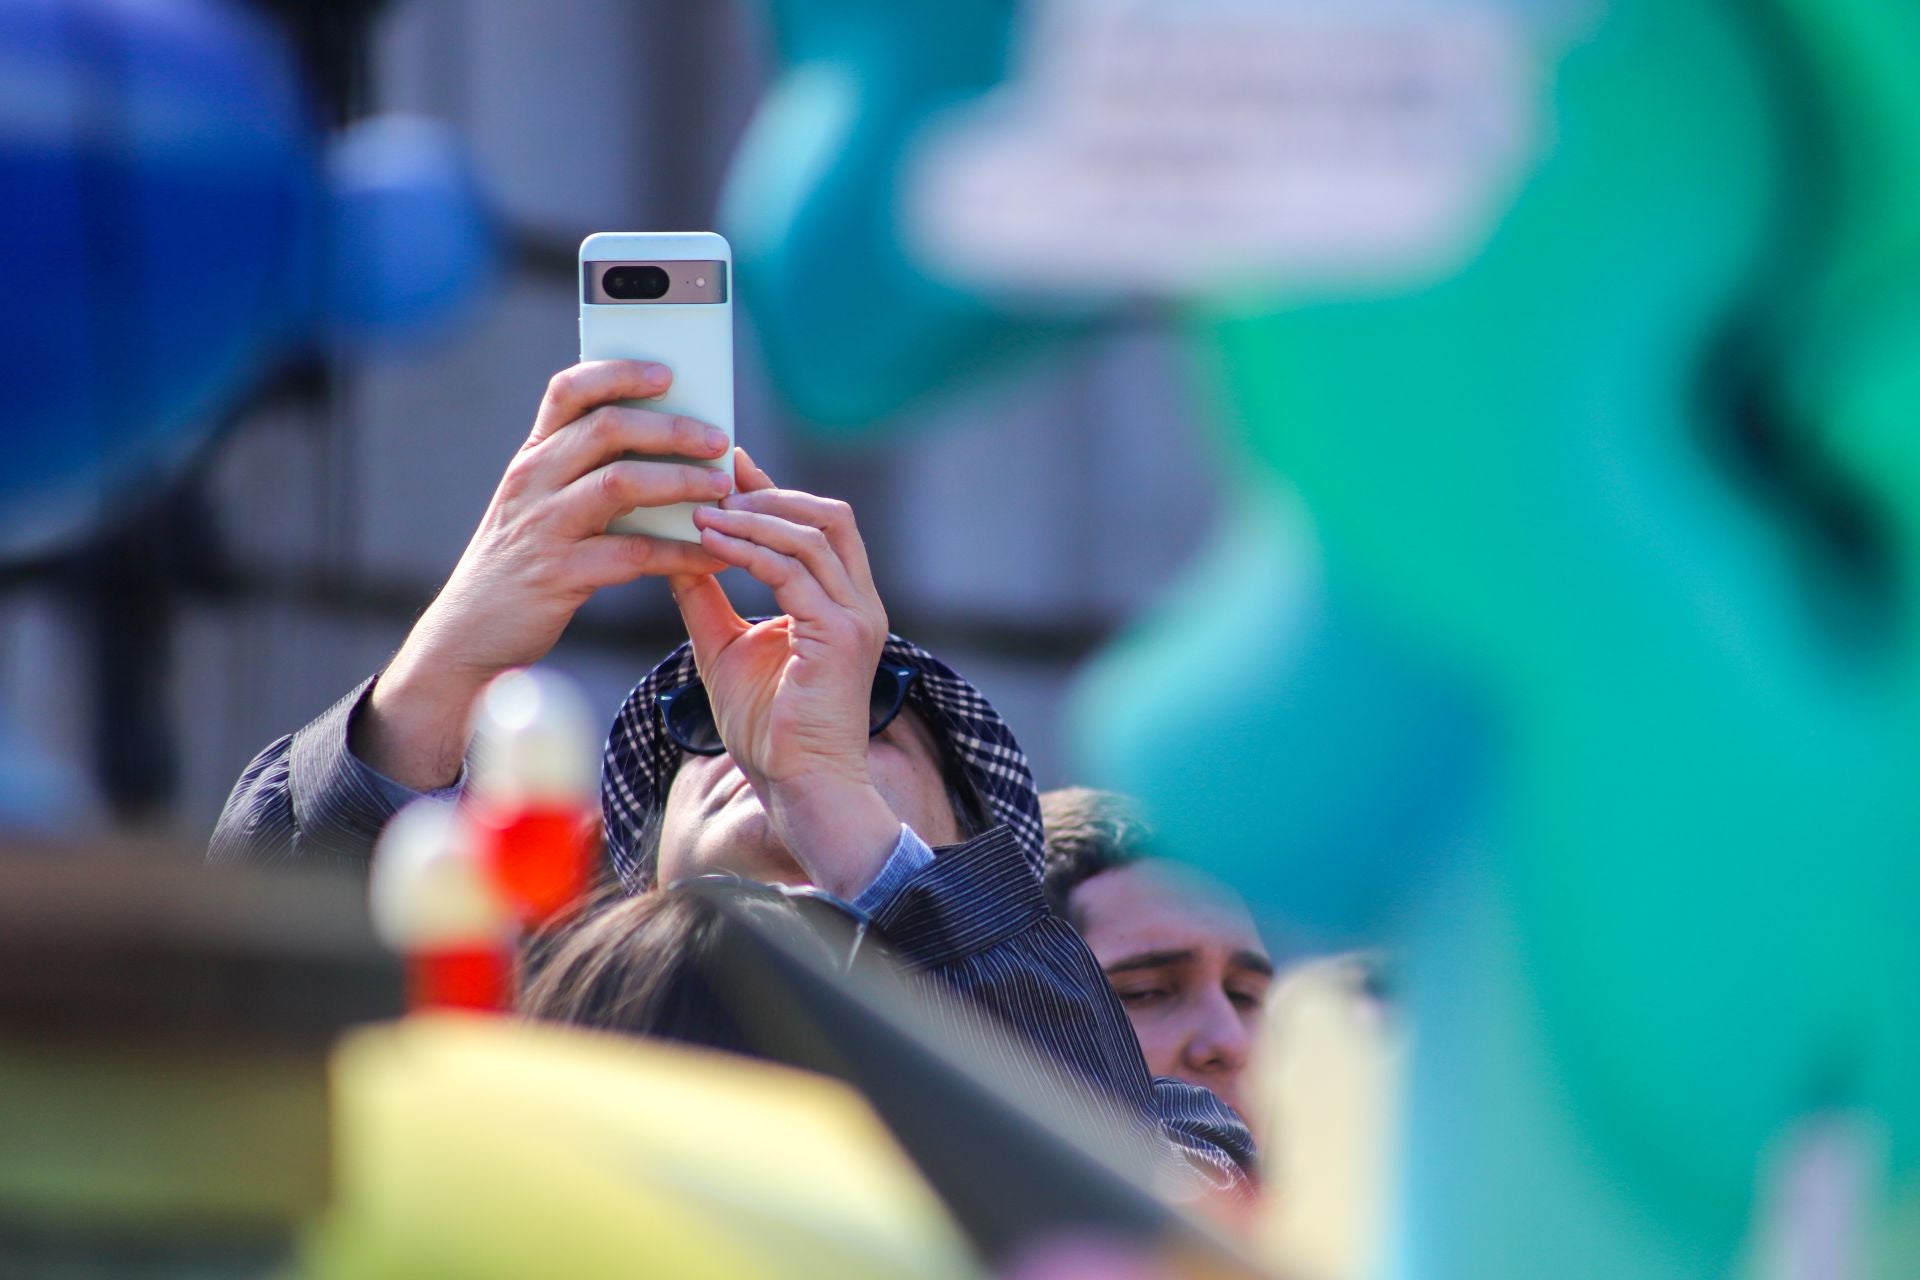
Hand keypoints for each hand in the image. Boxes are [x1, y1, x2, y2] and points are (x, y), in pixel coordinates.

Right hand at [356, 360, 731, 789]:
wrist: (467, 636)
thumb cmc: (520, 565)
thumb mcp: (537, 508)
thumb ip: (583, 475)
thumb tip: (665, 448)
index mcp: (532, 458)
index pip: (568, 390)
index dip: (619, 372)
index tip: (667, 372)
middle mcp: (533, 481)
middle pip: (607, 428)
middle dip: (671, 429)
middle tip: (717, 439)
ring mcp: (544, 526)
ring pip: (621, 482)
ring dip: (680, 481)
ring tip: (721, 488)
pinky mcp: (560, 574)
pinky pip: (634, 554)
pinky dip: (681, 553)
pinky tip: (713, 556)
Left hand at [670, 450, 902, 894]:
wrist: (799, 788)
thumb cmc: (769, 731)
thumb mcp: (725, 648)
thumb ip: (706, 598)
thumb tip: (673, 550)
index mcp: (842, 603)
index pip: (816, 525)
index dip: (773, 489)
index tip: (726, 465)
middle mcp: (859, 603)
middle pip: (828, 515)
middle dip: (769, 491)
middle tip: (712, 484)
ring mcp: (856, 617)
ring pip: (812, 534)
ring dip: (755, 516)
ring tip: (704, 511)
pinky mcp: (840, 636)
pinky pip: (794, 572)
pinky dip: (752, 550)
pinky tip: (712, 544)